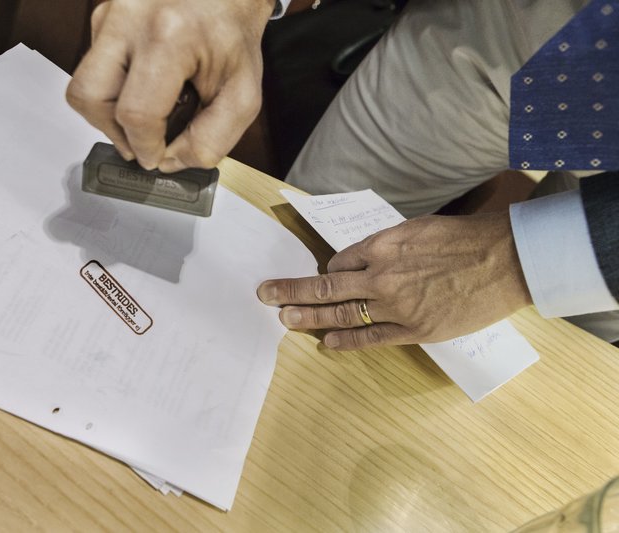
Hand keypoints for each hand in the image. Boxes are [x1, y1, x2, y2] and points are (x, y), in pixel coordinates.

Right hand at [66, 0, 273, 171]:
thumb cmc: (234, 36)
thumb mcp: (242, 95)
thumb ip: (211, 139)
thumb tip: (167, 161)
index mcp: (170, 36)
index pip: (136, 113)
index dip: (144, 147)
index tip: (155, 156)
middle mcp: (130, 19)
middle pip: (90, 97)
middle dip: (115, 131)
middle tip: (141, 141)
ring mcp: (111, 14)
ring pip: (84, 85)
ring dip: (110, 113)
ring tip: (145, 113)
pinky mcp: (103, 16)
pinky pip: (94, 68)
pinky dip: (115, 89)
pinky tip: (144, 85)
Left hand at [257, 212, 531, 349]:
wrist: (504, 260)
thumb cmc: (464, 238)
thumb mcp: (419, 229)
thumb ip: (388, 245)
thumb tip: (364, 259)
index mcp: (382, 245)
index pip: (340, 260)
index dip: (331, 269)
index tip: (328, 276)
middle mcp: (381, 275)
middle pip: (326, 285)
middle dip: (292, 290)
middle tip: (265, 294)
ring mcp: (396, 306)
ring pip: (341, 313)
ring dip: (308, 317)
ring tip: (283, 320)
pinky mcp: (415, 330)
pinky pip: (371, 339)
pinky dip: (346, 342)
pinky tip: (326, 344)